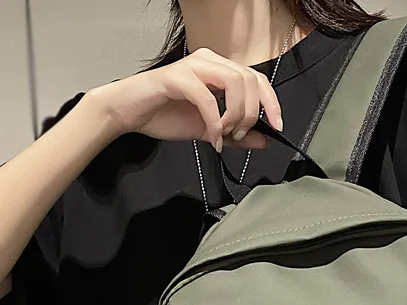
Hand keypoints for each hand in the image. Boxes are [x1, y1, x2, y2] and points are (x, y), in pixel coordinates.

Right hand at [87, 48, 281, 150]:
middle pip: (250, 80)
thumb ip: (237, 135)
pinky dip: (215, 122)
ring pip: (234, 83)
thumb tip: (264, 140)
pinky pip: (207, 99)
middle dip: (253, 113)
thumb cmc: (163, 114)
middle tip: (240, 135)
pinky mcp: (177, 78)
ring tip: (225, 134)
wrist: (129, 114)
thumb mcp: (209, 130)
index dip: (271, 103)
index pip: (257, 79)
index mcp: (218, 70)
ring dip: (236, 115)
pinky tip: (212, 138)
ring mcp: (193, 66)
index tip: (277, 126)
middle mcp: (209, 62)